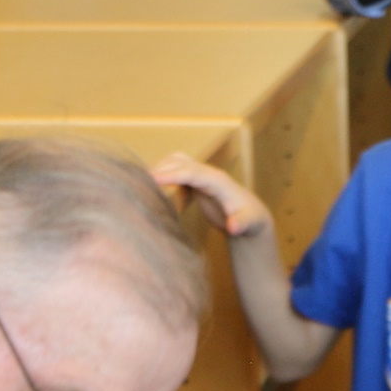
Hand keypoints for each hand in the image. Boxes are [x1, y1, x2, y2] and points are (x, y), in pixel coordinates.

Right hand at [153, 152, 273, 240]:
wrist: (250, 216)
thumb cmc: (249, 220)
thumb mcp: (249, 225)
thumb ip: (240, 224)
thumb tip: (233, 228)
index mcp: (219, 181)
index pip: (193, 172)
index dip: (173, 174)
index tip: (154, 179)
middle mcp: (209, 173)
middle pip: (180, 163)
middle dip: (161, 169)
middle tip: (140, 182)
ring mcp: (202, 175)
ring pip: (176, 162)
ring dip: (161, 170)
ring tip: (146, 186)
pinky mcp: (196, 181)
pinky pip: (176, 173)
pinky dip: (166, 180)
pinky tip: (163, 199)